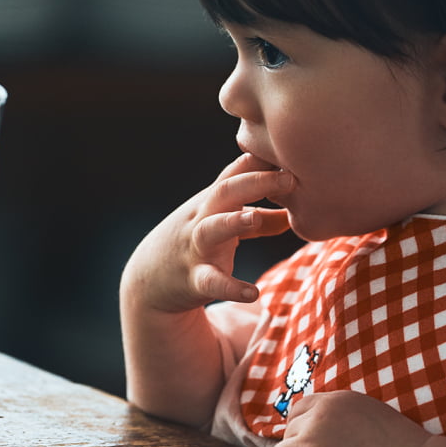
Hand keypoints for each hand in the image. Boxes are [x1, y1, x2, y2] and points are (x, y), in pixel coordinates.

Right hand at [123, 153, 293, 315]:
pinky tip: (252, 293)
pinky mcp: (194, 278)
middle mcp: (203, 218)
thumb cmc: (196, 244)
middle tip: (289, 177)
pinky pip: (211, 281)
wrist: (149, 278)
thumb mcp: (225, 226)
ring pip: (210, 229)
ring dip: (232, 221)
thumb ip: (262, 220)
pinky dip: (231, 287)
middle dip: (255, 181)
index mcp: (214, 202)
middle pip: (224, 191)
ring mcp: (196, 247)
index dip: (262, 160)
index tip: (294, 152)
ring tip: (254, 217)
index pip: (236, 171)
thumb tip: (297, 214)